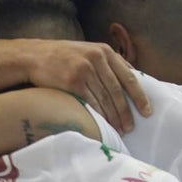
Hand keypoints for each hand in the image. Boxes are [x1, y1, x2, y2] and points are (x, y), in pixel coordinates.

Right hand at [26, 40, 150, 133]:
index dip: (140, 96)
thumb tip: (132, 77)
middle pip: (117, 91)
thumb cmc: (64, 56)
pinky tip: (102, 124)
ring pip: (105, 99)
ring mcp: (85, 70)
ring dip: (113, 117)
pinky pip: (90, 103)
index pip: (129, 76)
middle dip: (126, 112)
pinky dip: (98, 116)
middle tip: (131, 127)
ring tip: (119, 130)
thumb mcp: (89, 51)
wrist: (34, 56)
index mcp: (105, 51)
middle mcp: (97, 59)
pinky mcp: (73, 82)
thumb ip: (108, 62)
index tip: (147, 111)